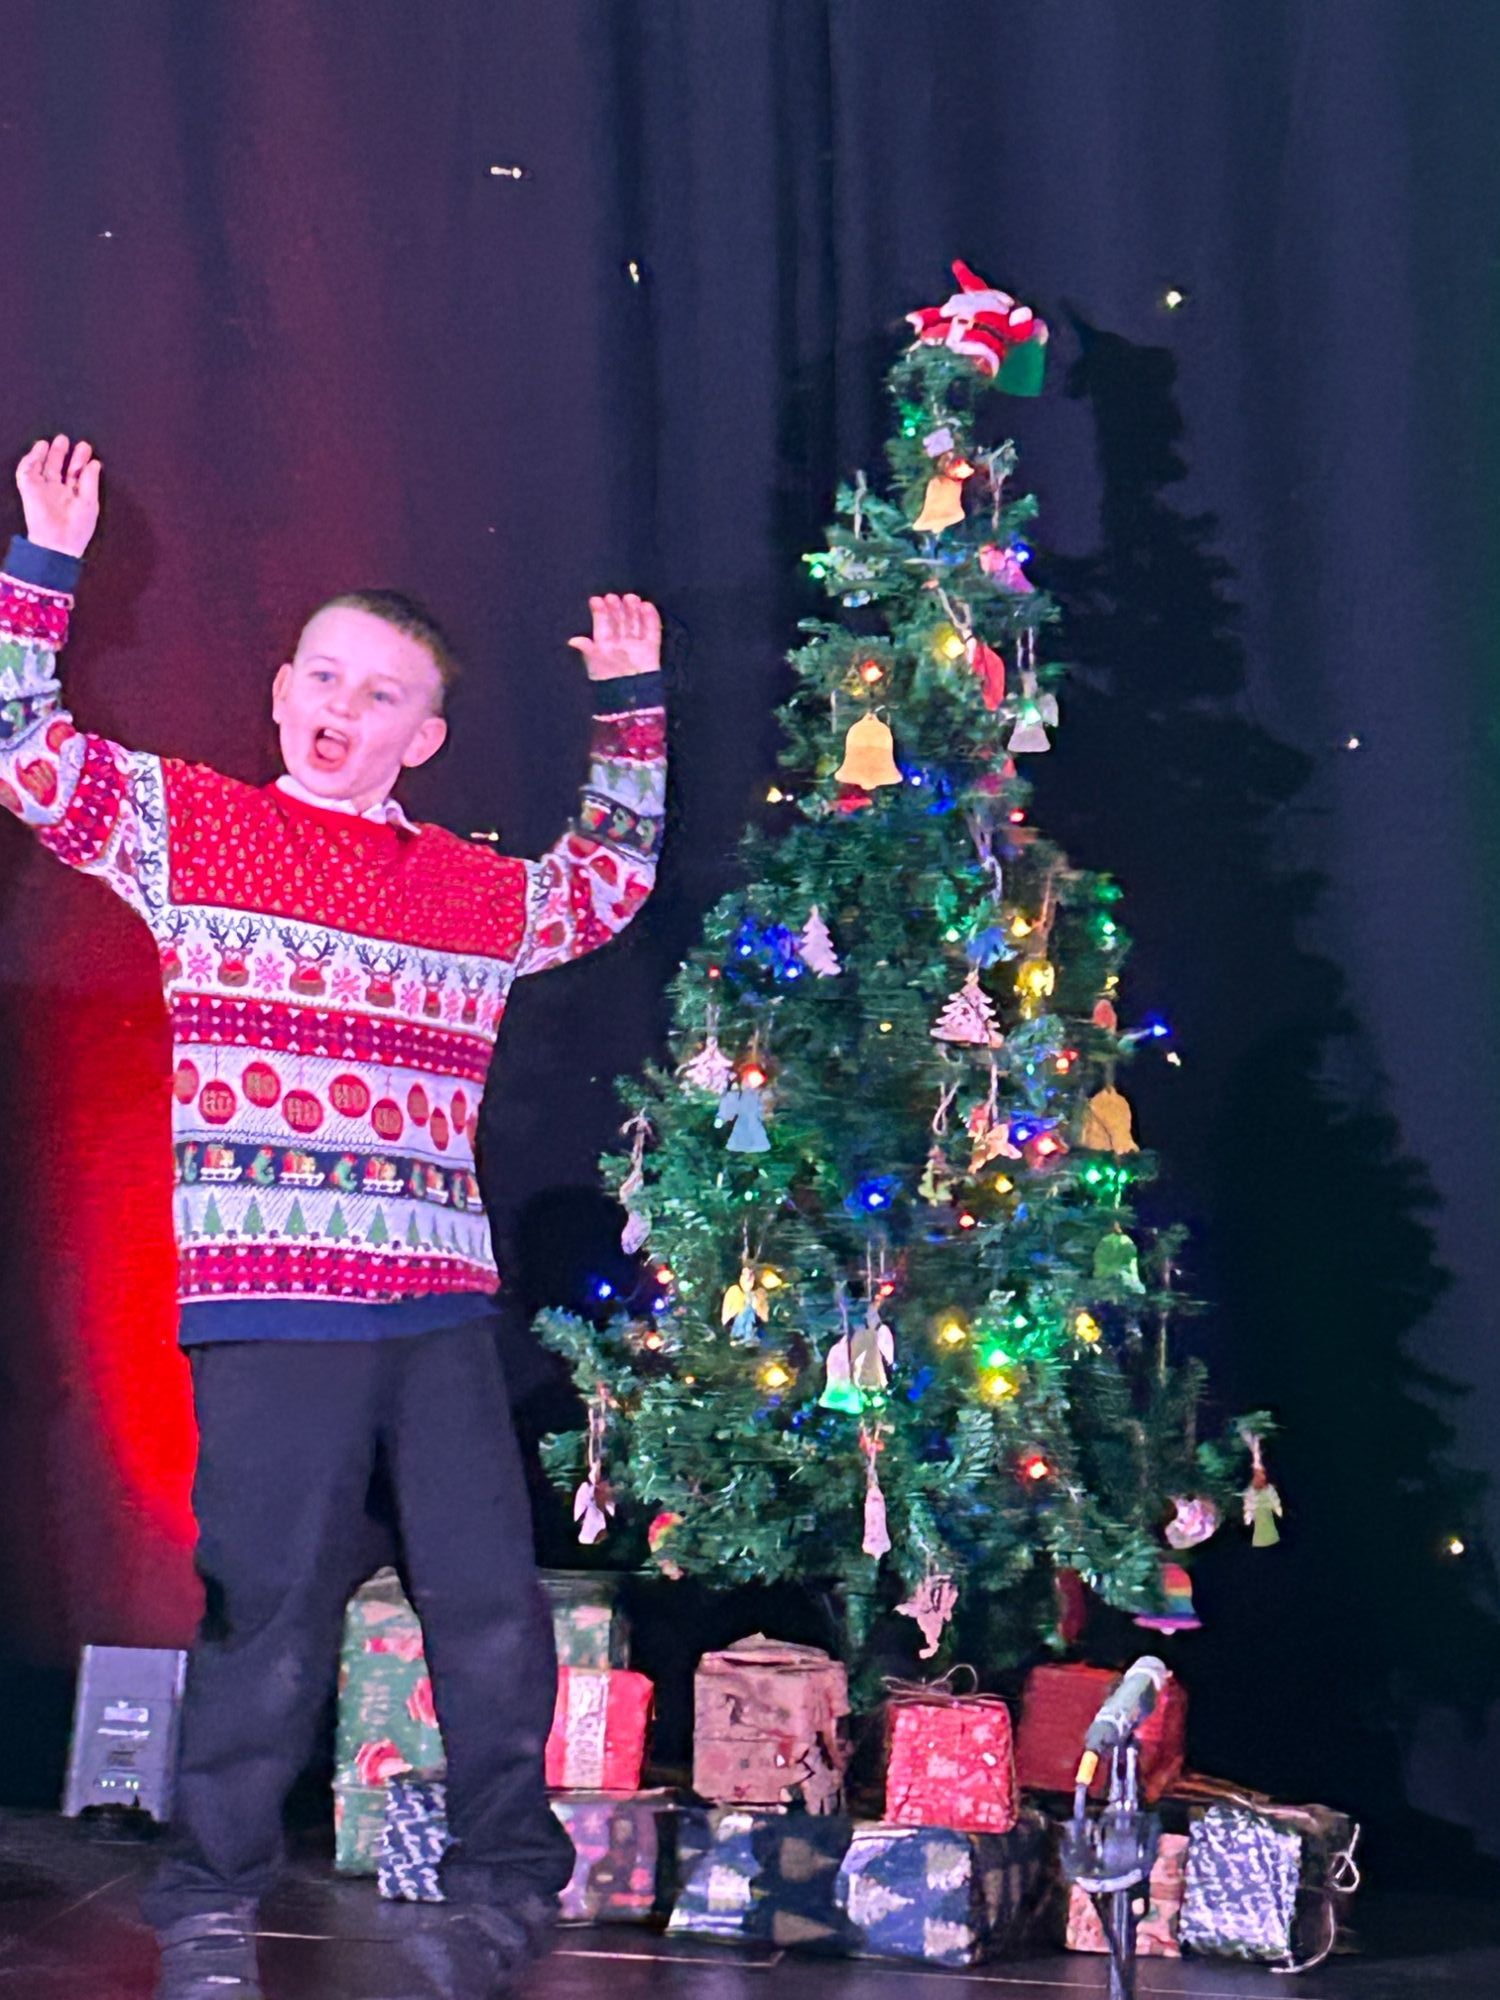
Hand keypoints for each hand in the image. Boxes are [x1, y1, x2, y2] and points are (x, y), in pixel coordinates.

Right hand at [15, 435, 101, 557]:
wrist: (57, 543)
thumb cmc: (77, 527)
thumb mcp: (89, 502)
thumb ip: (90, 481)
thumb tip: (95, 463)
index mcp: (73, 495)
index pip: (76, 474)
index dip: (80, 461)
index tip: (86, 449)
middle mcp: (57, 491)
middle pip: (59, 467)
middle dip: (63, 453)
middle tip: (69, 439)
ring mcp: (42, 489)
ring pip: (43, 466)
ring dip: (47, 453)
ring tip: (54, 441)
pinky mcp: (28, 489)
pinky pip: (26, 471)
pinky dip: (31, 459)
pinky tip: (39, 449)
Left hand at [567, 592, 661, 680]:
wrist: (631, 697)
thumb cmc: (609, 681)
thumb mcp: (594, 664)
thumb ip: (587, 650)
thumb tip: (572, 640)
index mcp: (605, 645)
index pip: (602, 624)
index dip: (599, 612)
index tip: (596, 600)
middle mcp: (620, 642)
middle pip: (619, 620)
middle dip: (616, 608)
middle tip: (613, 597)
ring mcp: (636, 644)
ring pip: (635, 622)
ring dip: (633, 609)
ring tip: (630, 597)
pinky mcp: (651, 648)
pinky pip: (652, 630)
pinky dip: (651, 618)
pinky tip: (647, 606)